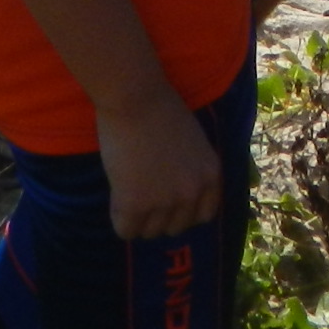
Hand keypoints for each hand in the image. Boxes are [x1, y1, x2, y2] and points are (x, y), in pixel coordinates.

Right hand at [97, 85, 222, 238]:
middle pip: (175, 228)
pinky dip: (119, 219)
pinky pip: (126, 231)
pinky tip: (117, 195)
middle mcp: (193, 192)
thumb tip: (178, 200)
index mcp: (211, 176)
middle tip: (142, 191)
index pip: (204, 216)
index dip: (183, 210)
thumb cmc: (160, 108)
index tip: (168, 201)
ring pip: (150, 233)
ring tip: (128, 189)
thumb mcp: (194, 142)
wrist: (134, 96)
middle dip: (159, 215)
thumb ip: (192, 170)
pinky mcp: (136, 204)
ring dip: (138, 218)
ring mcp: (165, 201)